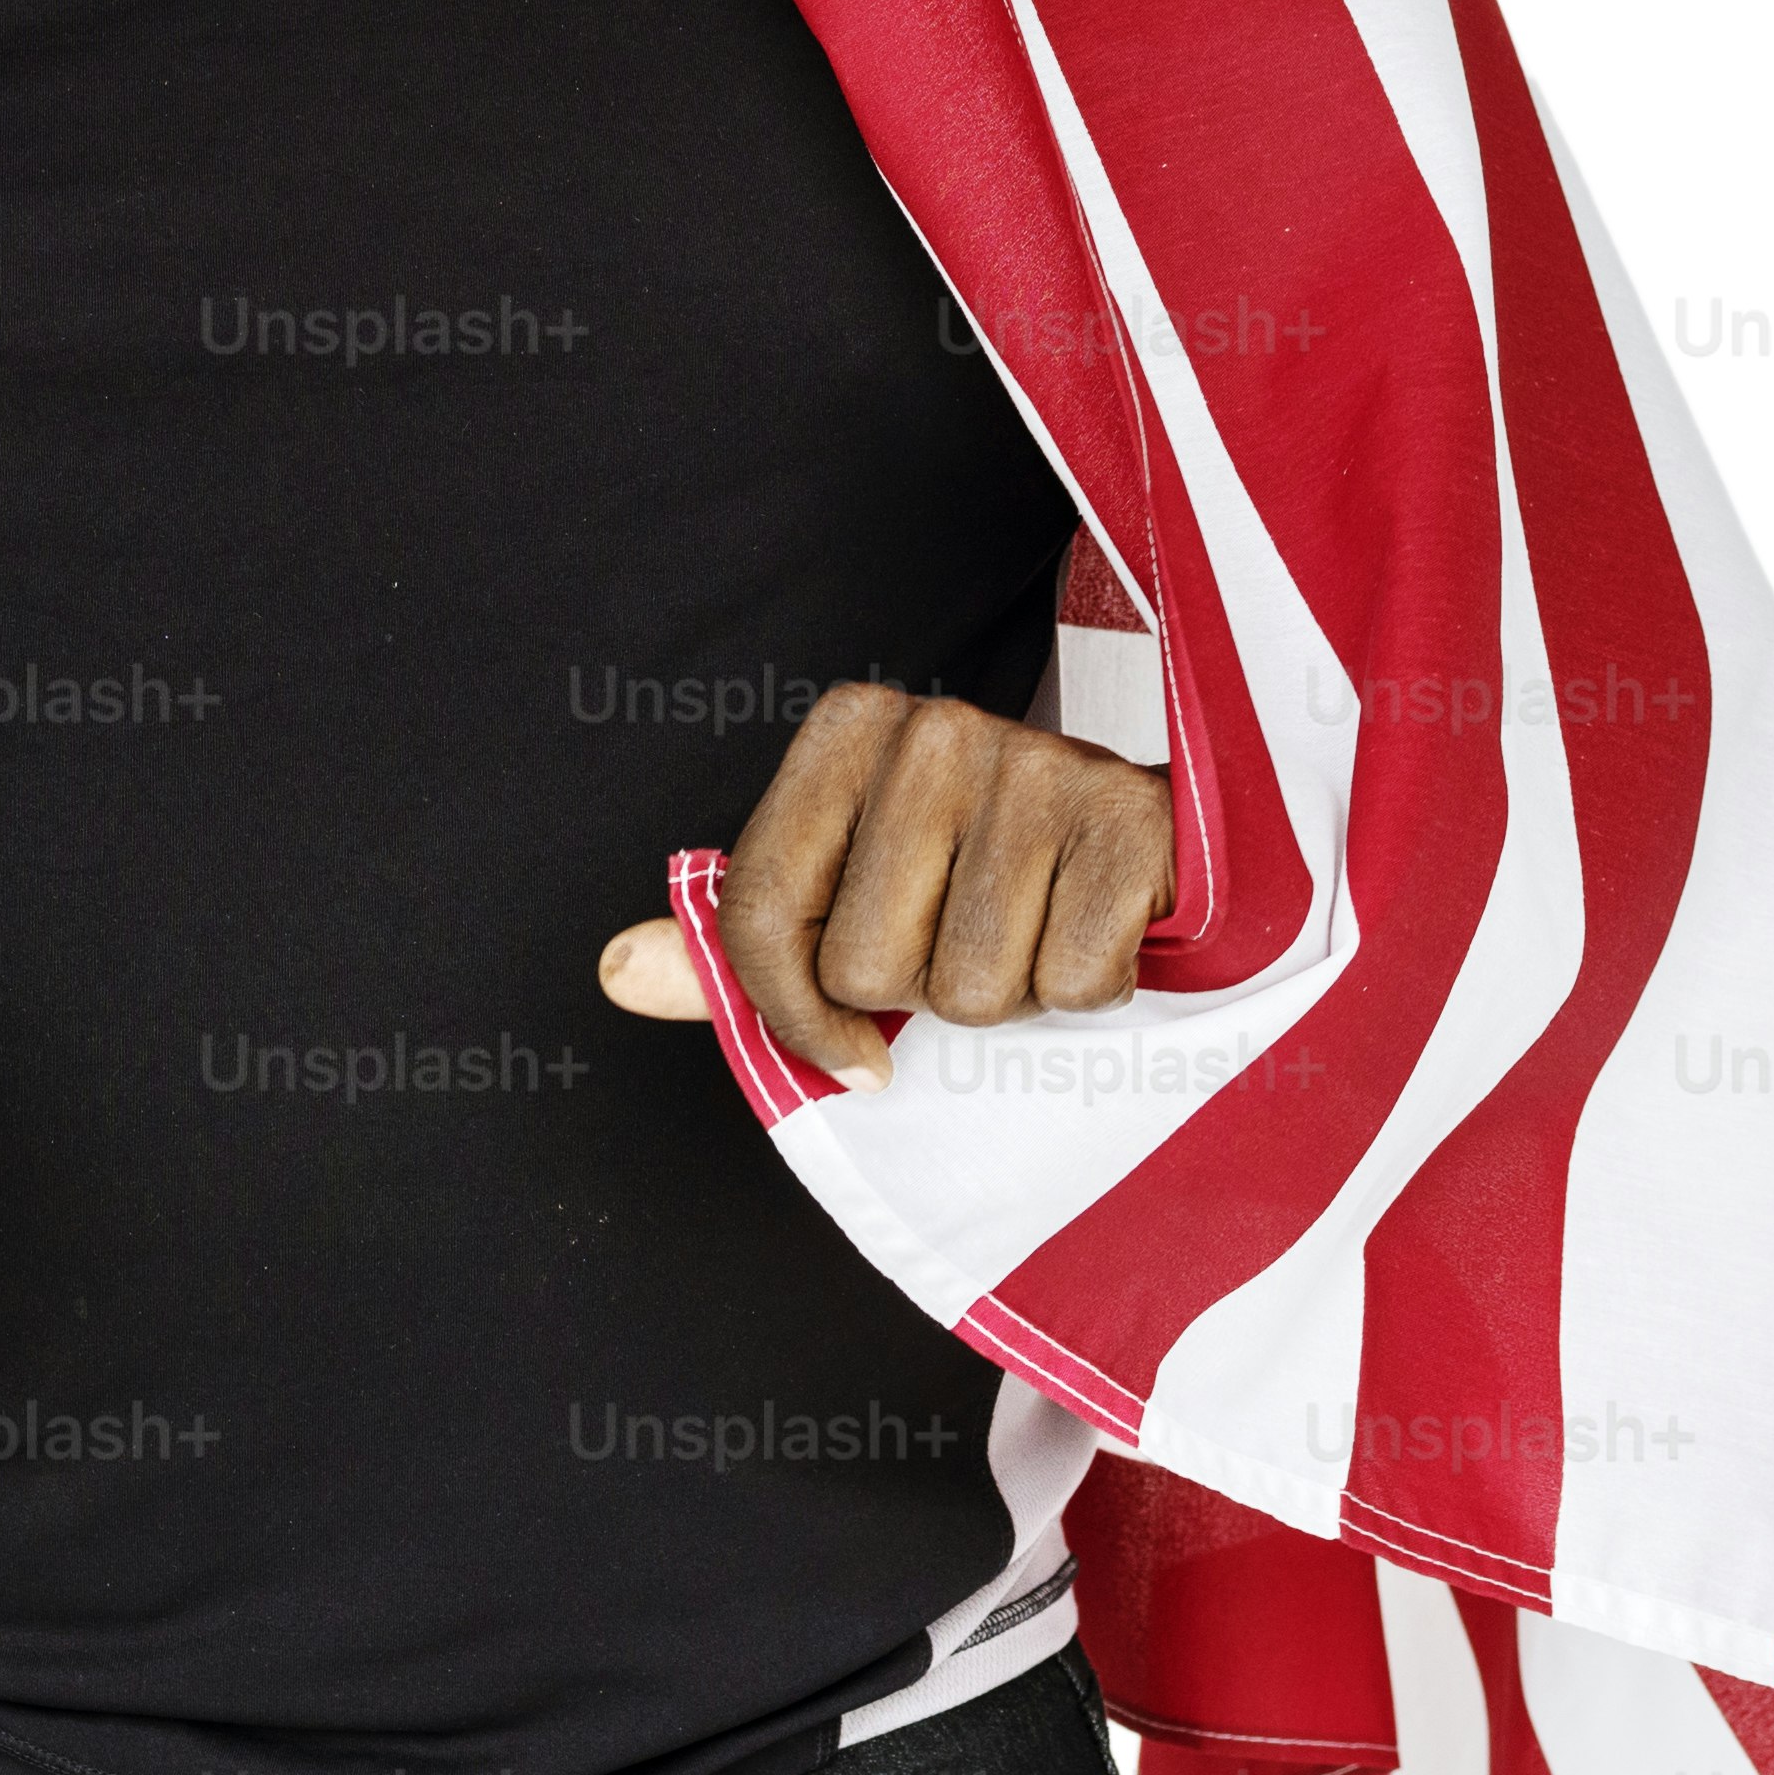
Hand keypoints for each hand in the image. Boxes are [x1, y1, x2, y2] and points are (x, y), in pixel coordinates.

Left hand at [597, 681, 1170, 1081]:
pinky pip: (1070, 983)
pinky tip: (1091, 920)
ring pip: (967, 991)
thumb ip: (743, 939)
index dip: (792, 1011)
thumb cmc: (983, 869)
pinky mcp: (1128, 822)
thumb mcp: (852, 889)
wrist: (1153, 829)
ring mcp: (1040, 766)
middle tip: (972, 932)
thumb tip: (620, 970)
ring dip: (1006, 995)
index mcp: (849, 731)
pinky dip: (1086, 987)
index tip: (847, 1045)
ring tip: (1034, 925)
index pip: (759, 912)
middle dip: (920, 991)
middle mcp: (936, 729)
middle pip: (864, 965)